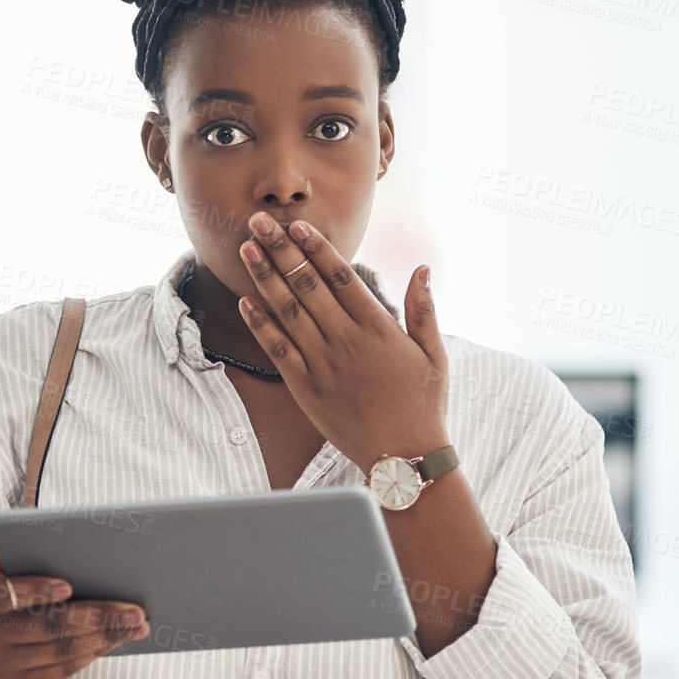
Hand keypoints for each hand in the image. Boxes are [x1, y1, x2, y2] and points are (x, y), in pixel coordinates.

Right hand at [0, 551, 149, 678]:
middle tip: (134, 610)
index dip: (34, 590)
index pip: (2, 593)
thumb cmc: (12, 590)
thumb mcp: (10, 569)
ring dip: (105, 637)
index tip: (68, 587)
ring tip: (136, 626)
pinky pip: (60, 671)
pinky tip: (114, 641)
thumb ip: (23, 555)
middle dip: (97, 616)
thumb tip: (46, 537)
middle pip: (47, 625)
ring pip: (60, 650)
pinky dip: (91, 655)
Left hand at [235, 212, 449, 473]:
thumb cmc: (422, 404)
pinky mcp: (306, 388)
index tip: (298, 224)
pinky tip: (245, 301)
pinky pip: (278, 350)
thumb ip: (424, 310)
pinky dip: (260, 325)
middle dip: (281, 250)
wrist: (403, 457)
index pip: (341, 277)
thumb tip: (422, 268)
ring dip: (264, 277)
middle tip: (259, 221)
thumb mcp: (434, 355)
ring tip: (246, 249)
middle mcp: (346, 340)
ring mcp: (323, 364)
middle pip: (307, 285)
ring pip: (287, 311)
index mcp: (377, 327)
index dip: (317, 248)